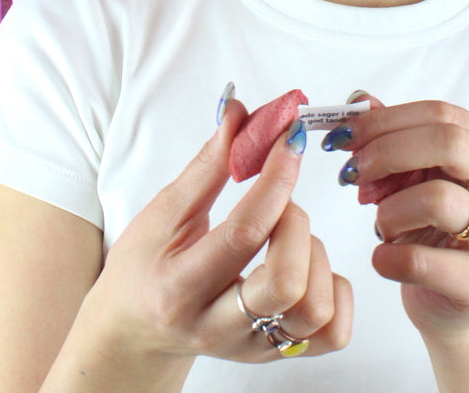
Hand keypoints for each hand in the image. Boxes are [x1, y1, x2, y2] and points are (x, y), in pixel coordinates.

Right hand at [87, 98, 352, 367]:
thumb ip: (207, 165)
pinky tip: (308, 267)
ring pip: (315, 309)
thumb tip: (239, 113)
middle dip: (296, 223)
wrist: (133, 332)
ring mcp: (252, 347)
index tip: (290, 139)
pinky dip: (334, 289)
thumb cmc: (143, 268)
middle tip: (280, 204)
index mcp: (179, 288)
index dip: (276, 177)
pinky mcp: (278, 355)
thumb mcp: (162, 212)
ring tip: (288, 239)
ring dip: (315, 257)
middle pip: (286, 282)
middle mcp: (216, 326)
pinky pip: (333, 332)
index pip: (244, 232)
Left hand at [330, 97, 468, 340]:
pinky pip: (421, 261)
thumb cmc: (433, 229)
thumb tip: (358, 101)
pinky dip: (387, 256)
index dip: (387, 120)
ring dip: (390, 209)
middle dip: (387, 152)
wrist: (452, 303)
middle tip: (352, 172)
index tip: (345, 134)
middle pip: (450, 143)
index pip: (443, 115)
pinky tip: (382, 257)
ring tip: (380, 223)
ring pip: (437, 199)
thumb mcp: (417, 176)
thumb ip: (392, 137)